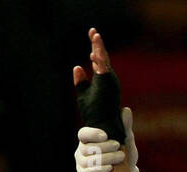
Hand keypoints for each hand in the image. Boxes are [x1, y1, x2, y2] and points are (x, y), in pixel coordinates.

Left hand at [73, 27, 125, 142]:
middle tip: (93, 31)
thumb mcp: (83, 93)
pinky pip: (103, 64)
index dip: (95, 49)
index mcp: (102, 80)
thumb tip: (77, 67)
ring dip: (98, 47)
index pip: (99, 62)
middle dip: (97, 44)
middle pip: (102, 57)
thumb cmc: (94, 113)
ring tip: (94, 35)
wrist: (100, 125)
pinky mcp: (107, 81)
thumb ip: (80, 81)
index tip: (92, 36)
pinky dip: (99, 54)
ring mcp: (109, 80)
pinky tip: (95, 46)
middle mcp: (108, 79)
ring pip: (104, 59)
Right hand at [75, 107, 139, 171]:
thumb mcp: (126, 141)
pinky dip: (99, 170)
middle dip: (104, 147)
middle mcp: (81, 152)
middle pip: (87, 148)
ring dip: (106, 158)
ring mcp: (81, 165)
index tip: (105, 135)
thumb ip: (124, 127)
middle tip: (118, 146)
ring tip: (120, 157)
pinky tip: (110, 168)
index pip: (83, 134)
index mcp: (88, 140)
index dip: (92, 134)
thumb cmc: (125, 157)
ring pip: (88, 161)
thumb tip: (126, 110)